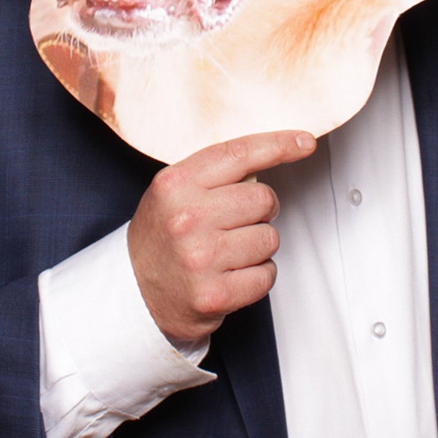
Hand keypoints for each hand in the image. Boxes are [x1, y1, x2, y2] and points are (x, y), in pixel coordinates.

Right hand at [127, 131, 317, 342]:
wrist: (134, 292)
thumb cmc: (161, 237)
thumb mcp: (174, 191)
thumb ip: (215, 173)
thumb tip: (273, 152)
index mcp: (176, 184)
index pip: (239, 153)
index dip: (279, 144)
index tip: (303, 142)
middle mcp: (187, 218)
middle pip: (264, 198)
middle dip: (261, 210)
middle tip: (238, 221)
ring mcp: (201, 258)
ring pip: (270, 238)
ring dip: (258, 246)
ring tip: (229, 251)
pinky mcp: (215, 294)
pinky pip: (266, 275)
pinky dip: (257, 276)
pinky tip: (232, 274)